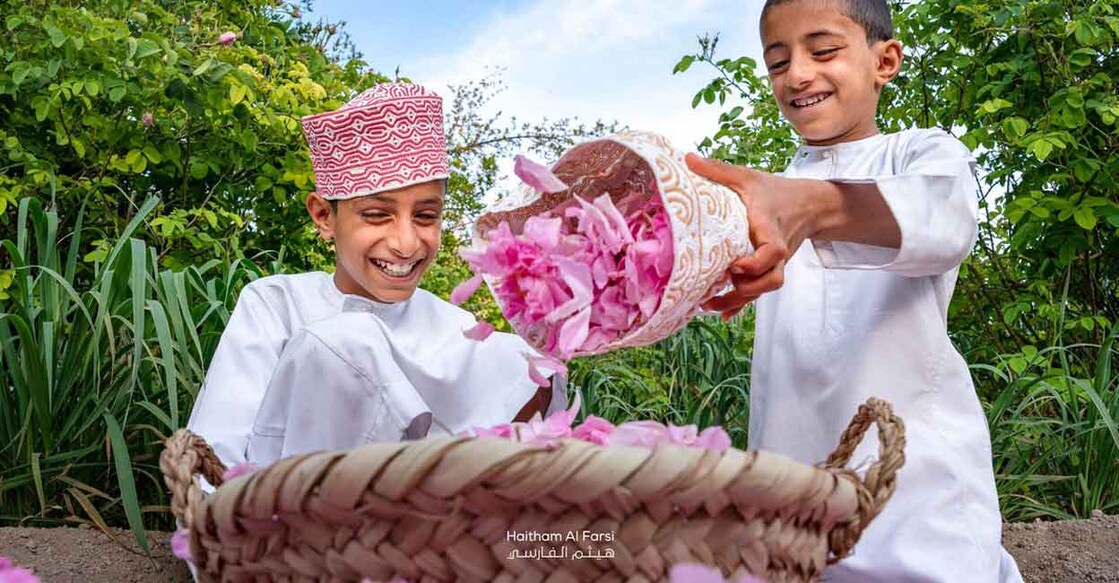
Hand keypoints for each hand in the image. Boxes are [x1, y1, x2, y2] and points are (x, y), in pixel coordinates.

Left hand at [685, 153, 819, 319]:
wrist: (810, 205)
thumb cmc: (776, 191)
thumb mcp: (748, 177)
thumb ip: (718, 170)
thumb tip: (687, 158)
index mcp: (770, 228)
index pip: (773, 252)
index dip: (756, 263)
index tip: (734, 265)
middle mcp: (776, 250)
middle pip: (771, 280)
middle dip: (747, 289)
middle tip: (720, 284)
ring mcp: (775, 264)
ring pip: (764, 290)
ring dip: (739, 300)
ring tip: (710, 303)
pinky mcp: (770, 270)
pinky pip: (759, 292)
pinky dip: (741, 305)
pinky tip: (722, 313)